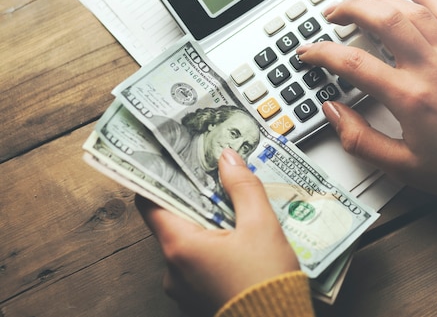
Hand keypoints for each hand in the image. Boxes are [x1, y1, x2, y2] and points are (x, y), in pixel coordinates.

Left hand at [135, 148, 299, 315]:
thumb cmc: (266, 281)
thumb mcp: (261, 225)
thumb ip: (243, 187)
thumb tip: (228, 157)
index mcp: (180, 246)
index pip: (149, 204)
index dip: (158, 180)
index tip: (171, 164)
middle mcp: (173, 269)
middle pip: (172, 222)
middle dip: (194, 201)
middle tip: (215, 183)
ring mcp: (182, 288)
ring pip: (187, 244)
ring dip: (206, 227)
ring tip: (235, 215)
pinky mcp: (196, 299)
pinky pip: (197, 265)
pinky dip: (212, 250)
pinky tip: (238, 244)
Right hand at [296, 0, 436, 200]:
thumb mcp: (402, 167)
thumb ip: (361, 140)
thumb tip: (334, 112)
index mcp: (411, 98)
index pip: (354, 64)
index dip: (322, 53)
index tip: (308, 52)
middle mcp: (432, 68)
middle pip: (383, 20)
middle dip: (350, 10)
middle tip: (331, 15)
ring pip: (411, 10)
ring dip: (380, 0)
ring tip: (359, 2)